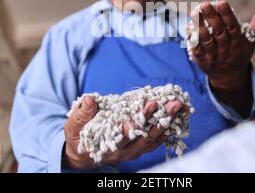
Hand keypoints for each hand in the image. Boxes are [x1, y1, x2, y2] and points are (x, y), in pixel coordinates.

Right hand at [63, 95, 183, 168]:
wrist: (83, 155)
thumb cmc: (79, 137)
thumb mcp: (74, 126)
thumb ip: (81, 114)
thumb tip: (90, 99)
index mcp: (109, 145)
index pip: (128, 132)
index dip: (140, 118)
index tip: (151, 103)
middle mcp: (125, 151)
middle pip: (147, 135)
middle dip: (162, 119)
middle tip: (174, 103)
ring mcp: (133, 151)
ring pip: (154, 138)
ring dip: (168, 122)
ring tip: (180, 106)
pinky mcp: (139, 148)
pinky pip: (156, 141)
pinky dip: (167, 129)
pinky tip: (177, 118)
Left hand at [189, 0, 254, 90]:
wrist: (228, 77)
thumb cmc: (239, 54)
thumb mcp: (250, 43)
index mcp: (238, 44)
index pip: (233, 28)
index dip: (227, 15)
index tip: (221, 2)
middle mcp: (225, 50)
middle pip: (219, 33)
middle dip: (212, 18)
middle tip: (204, 4)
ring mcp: (213, 56)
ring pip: (207, 41)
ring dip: (200, 27)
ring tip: (194, 12)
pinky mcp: (202, 61)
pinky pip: (196, 50)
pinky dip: (192, 39)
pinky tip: (188, 26)